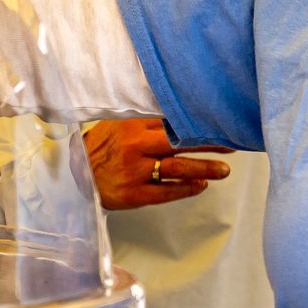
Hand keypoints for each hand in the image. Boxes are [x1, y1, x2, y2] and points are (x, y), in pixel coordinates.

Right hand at [83, 118, 231, 210]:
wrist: (76, 177)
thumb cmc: (101, 149)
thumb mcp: (118, 126)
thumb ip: (145, 120)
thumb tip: (179, 113)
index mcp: (132, 127)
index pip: (171, 121)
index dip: (196, 122)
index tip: (218, 121)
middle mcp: (135, 147)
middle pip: (179, 143)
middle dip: (208, 144)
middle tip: (231, 145)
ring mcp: (135, 172)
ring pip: (177, 168)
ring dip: (203, 169)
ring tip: (224, 171)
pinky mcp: (135, 194)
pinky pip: (167, 192)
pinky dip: (186, 189)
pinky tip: (201, 186)